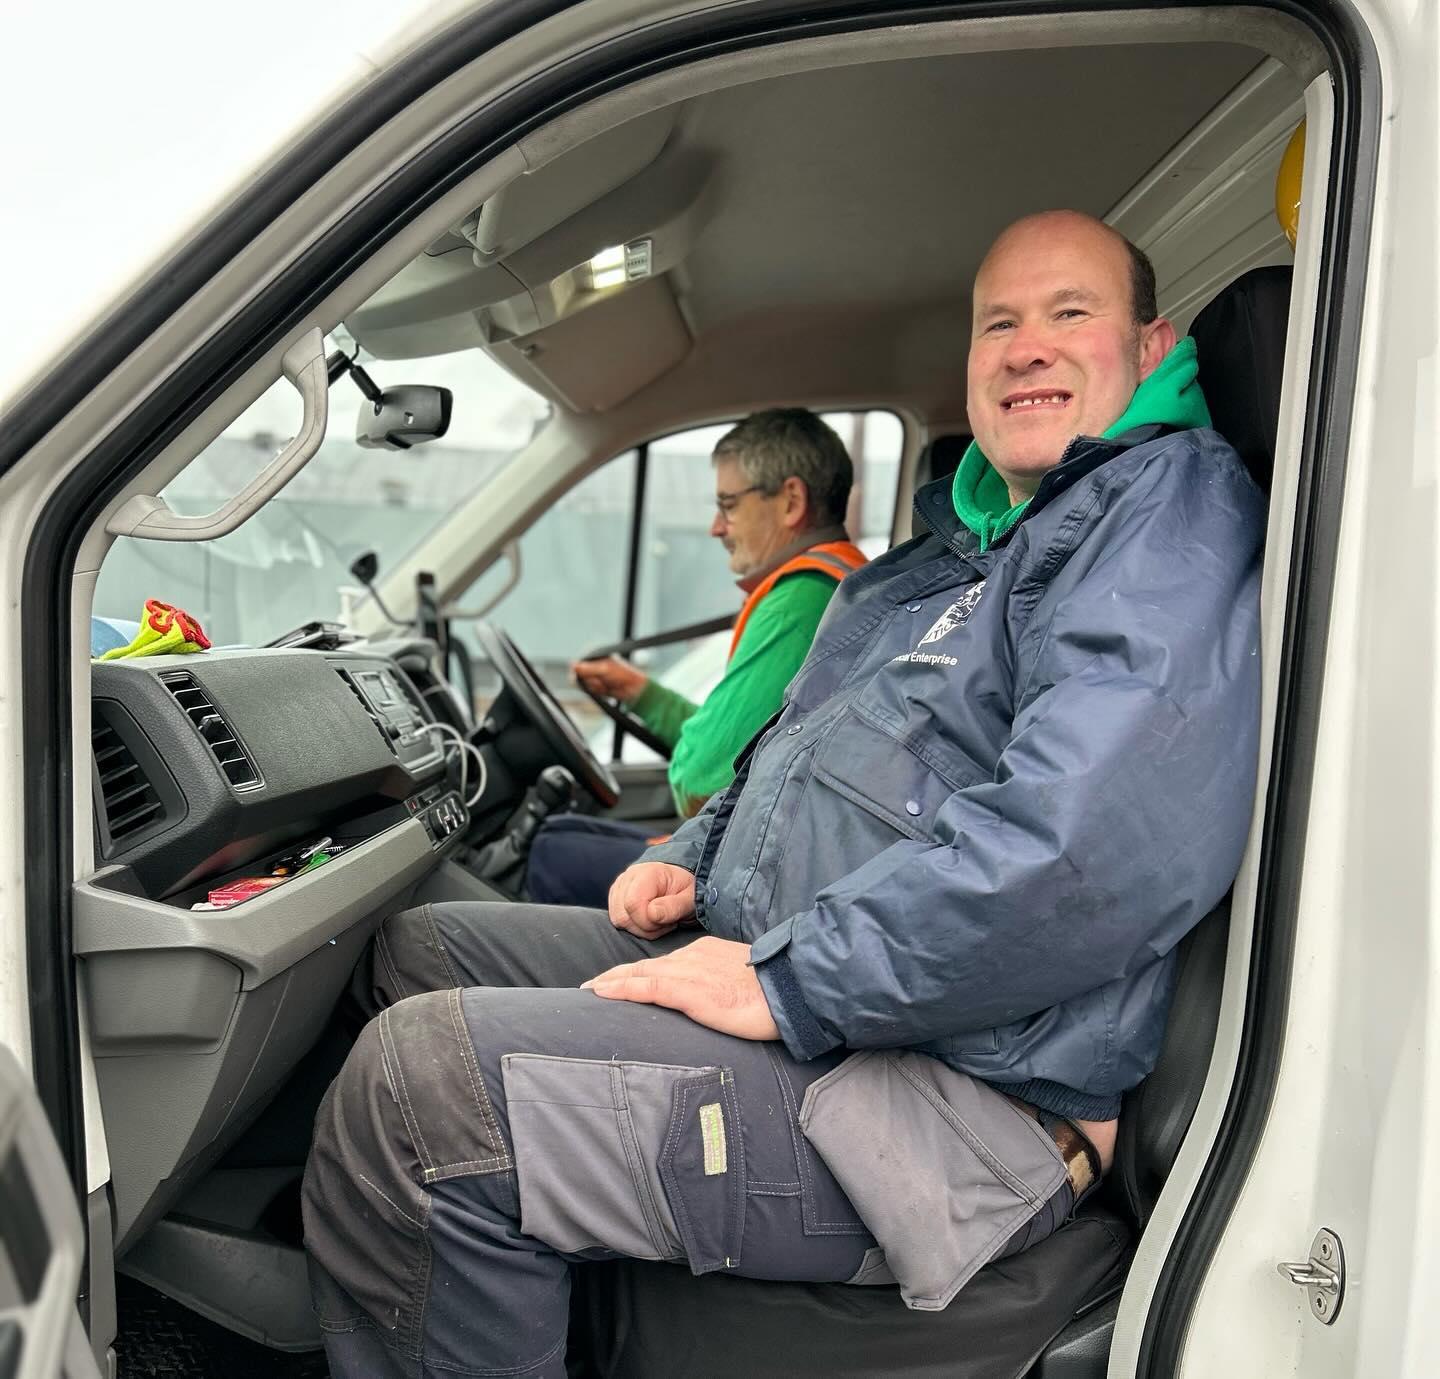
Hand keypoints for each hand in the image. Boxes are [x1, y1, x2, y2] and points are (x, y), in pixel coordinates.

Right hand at [572, 656, 647, 703]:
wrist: (633, 689)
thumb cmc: (623, 675)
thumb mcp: (605, 669)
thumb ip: (588, 668)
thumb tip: (573, 665)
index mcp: (595, 655)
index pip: (578, 662)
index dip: (583, 671)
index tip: (594, 674)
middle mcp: (592, 664)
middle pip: (579, 675)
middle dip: (591, 680)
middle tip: (603, 680)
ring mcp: (593, 675)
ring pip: (583, 684)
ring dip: (595, 687)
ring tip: (607, 684)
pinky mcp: (595, 685)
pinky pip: (588, 690)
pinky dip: (597, 691)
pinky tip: (606, 689)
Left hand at [583, 936, 780, 1040]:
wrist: (791, 988)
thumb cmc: (775, 991)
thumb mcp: (742, 982)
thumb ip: (722, 985)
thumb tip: (715, 999)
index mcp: (705, 954)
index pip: (665, 964)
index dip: (639, 972)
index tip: (621, 979)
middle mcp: (692, 957)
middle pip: (646, 966)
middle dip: (617, 975)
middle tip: (593, 985)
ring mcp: (689, 972)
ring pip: (640, 974)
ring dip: (611, 981)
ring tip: (590, 990)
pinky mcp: (688, 991)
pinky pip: (645, 987)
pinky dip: (621, 988)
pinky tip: (602, 992)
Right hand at [608, 862, 695, 938]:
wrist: (681, 883)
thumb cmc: (687, 890)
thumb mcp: (690, 899)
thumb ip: (673, 907)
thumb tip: (651, 914)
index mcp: (647, 873)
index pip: (633, 904)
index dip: (649, 922)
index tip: (669, 921)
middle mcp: (628, 877)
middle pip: (623, 916)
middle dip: (646, 927)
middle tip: (665, 920)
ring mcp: (619, 886)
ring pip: (618, 920)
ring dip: (640, 928)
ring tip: (658, 919)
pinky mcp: (615, 897)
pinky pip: (616, 921)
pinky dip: (633, 926)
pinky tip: (648, 919)